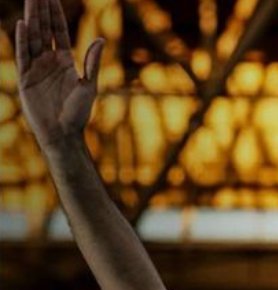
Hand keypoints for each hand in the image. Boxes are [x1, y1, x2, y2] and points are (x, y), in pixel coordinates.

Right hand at [15, 0, 103, 147]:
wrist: (64, 133)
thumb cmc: (78, 113)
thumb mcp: (89, 85)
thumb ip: (92, 62)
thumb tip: (99, 39)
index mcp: (64, 61)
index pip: (58, 31)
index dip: (54, 13)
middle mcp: (48, 61)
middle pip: (43, 30)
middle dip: (40, 10)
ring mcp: (36, 68)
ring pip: (33, 38)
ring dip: (32, 19)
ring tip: (30, 0)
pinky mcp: (25, 79)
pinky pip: (24, 55)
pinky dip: (23, 41)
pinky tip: (22, 25)